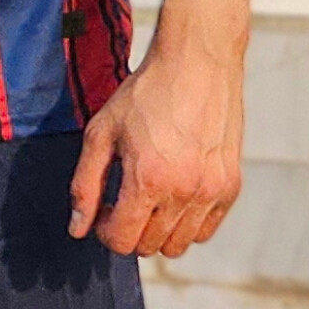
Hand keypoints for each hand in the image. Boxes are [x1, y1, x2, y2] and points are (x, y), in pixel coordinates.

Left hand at [67, 29, 244, 257]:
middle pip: (149, 246)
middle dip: (129, 230)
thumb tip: (77, 229)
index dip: (104, 230)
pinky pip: (206, 230)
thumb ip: (84, 186)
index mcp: (148, 180)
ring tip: (151, 199)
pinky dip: (188, 223)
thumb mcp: (101, 134)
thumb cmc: (145, 94)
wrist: (197, 62)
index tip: (104, 209)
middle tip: (125, 200)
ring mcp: (211, 191)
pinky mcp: (231, 186)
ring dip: (158, 231)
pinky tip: (176, 195)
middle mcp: (184, 192)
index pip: (122, 240)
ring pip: (179, 245)